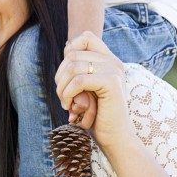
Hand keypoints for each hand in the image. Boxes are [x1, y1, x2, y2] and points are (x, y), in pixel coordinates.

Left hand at [55, 31, 132, 146]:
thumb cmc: (98, 116)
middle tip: (63, 97)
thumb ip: (80, 68)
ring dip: (62, 87)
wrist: (116, 139)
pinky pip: (78, 80)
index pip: (86, 37)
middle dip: (60, 76)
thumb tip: (67, 46)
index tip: (67, 76)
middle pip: (73, 54)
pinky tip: (71, 107)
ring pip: (73, 66)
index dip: (70, 51)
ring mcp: (114, 71)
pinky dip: (68, 93)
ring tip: (66, 103)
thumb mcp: (86, 88)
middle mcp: (114, 62)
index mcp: (110, 60)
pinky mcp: (111, 83)